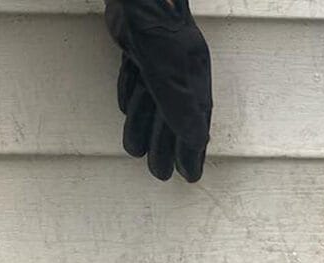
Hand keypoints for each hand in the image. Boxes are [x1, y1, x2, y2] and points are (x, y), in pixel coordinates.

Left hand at [105, 0, 211, 181]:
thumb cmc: (155, 26)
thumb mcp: (167, 71)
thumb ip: (180, 105)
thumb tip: (197, 140)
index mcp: (193, 80)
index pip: (195, 124)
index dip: (193, 151)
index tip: (190, 175)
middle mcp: (180, 73)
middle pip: (174, 118)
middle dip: (167, 147)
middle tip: (160, 173)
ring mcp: (159, 61)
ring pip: (153, 102)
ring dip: (145, 127)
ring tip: (136, 151)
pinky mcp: (139, 48)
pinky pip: (138, 81)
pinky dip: (132, 98)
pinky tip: (126, 110)